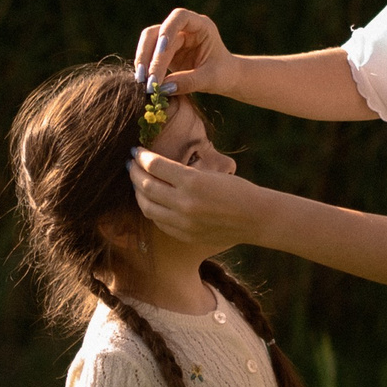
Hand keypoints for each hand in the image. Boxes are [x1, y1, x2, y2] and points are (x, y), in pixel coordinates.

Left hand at [130, 146, 276, 248]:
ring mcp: (183, 222)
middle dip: (134, 172)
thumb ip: (181, 173)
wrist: (256, 218)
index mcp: (192, 181)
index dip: (142, 157)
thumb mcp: (210, 173)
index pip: (155, 165)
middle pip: (146, 186)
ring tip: (135, 182)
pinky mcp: (185, 235)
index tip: (136, 151)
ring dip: (137, 192)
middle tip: (130, 164)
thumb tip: (155, 166)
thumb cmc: (237, 190)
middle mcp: (184, 203)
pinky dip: (151, 209)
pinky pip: (158, 222)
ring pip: (147, 206)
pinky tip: (150, 200)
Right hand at [134, 8, 245, 99]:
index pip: (180, 17)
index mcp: (201, 26)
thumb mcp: (210, 79)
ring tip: (143, 82)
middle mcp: (184, 29)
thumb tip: (163, 88)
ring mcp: (172, 39)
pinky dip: (145, 68)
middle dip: (150, 54)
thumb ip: (189, 82)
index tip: (161, 50)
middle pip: (157, 32)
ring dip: (143, 61)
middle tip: (148, 79)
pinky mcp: (164, 52)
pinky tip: (144, 83)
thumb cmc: (223, 74)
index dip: (168, 30)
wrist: (224, 77)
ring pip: (148, 43)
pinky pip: (148, 56)